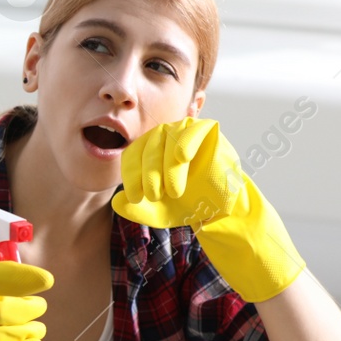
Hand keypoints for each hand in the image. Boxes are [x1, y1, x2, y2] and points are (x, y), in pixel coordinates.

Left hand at [111, 117, 305, 301]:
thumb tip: (117, 202)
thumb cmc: (188, 206)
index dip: (130, 175)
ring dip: (165, 166)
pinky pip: (192, 128)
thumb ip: (136, 209)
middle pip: (147, 146)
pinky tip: (181, 157)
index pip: (132, 155)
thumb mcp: (157, 212)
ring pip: (166, 138)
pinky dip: (185, 141)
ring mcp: (184, 130)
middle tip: (153, 196)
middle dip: (147, 174)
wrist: (223, 211)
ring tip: (172, 191)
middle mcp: (164, 136)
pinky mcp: (207, 130)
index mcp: (148, 151)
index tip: (135, 197)